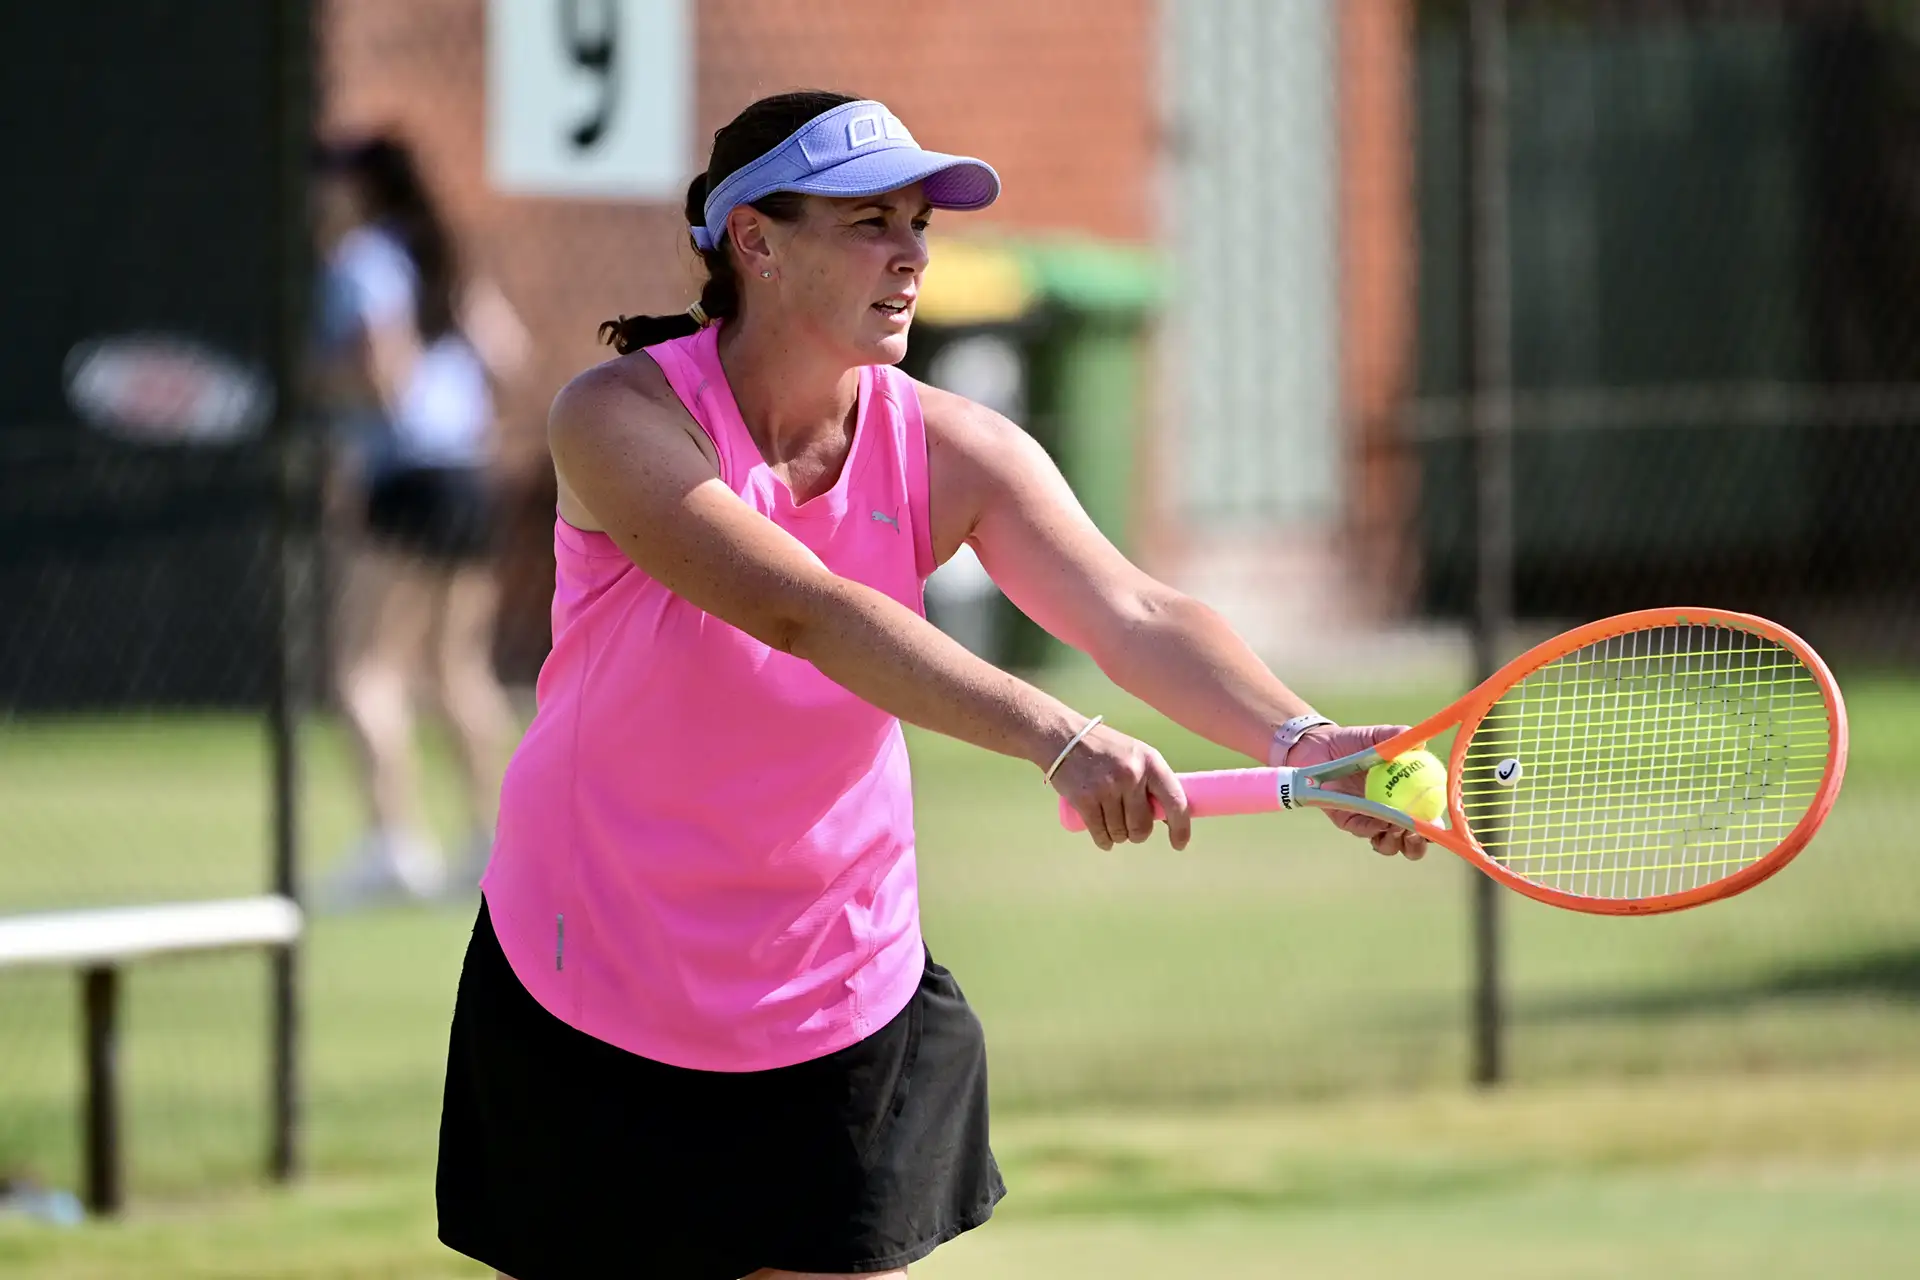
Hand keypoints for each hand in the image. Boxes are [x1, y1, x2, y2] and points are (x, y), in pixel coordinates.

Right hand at [1048, 722, 1191, 852]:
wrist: (1063, 737)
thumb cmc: (1105, 749)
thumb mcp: (1135, 754)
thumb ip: (1151, 781)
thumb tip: (1167, 818)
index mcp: (1150, 761)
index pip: (1176, 801)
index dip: (1181, 828)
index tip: (1179, 844)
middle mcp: (1132, 774)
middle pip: (1143, 826)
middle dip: (1138, 834)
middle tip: (1131, 827)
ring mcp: (1107, 787)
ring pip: (1121, 833)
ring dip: (1118, 836)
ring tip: (1111, 823)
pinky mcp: (1085, 799)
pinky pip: (1100, 834)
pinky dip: (1104, 841)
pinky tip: (1104, 839)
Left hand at [1283, 724, 1427, 859]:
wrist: (1320, 746)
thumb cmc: (1355, 742)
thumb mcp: (1378, 737)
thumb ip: (1399, 737)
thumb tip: (1421, 743)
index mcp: (1406, 796)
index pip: (1428, 819)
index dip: (1435, 827)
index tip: (1436, 825)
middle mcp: (1391, 813)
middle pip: (1412, 843)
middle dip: (1417, 845)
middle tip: (1416, 833)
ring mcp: (1370, 820)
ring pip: (1388, 845)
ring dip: (1396, 841)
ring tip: (1396, 826)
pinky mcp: (1349, 821)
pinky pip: (1363, 831)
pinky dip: (1372, 830)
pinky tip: (1377, 822)